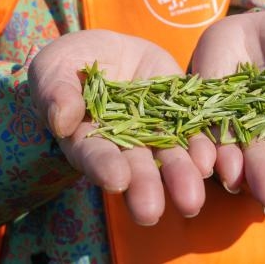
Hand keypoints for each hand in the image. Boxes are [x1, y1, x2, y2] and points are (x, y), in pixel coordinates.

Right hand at [28, 30, 216, 224]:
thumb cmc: (68, 65)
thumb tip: (61, 119)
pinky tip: (211, 160)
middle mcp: (123, 144)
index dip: (104, 167)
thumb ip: (55, 92)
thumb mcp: (54, 68)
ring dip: (180, 177)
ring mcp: (154, 130)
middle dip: (145, 187)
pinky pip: (194, 133)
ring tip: (192, 199)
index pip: (93, 155)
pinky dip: (203, 148)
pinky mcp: (180, 113)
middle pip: (135, 167)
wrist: (104, 53)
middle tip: (152, 212)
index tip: (116, 180)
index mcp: (85, 138)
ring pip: (169, 157)